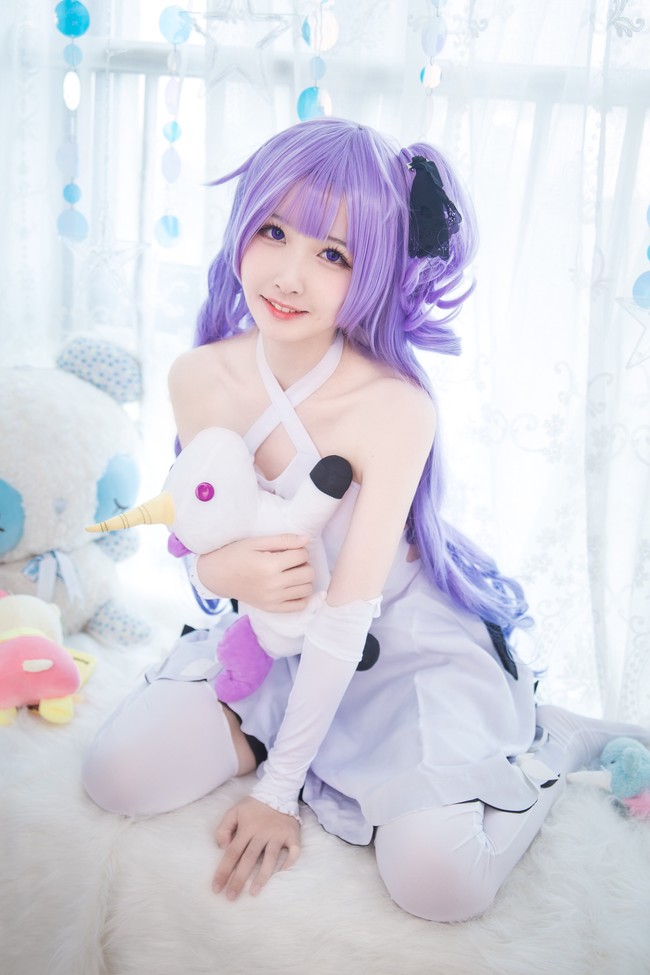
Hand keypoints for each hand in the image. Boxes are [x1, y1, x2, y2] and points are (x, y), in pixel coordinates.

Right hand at [197, 535, 314, 612]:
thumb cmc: (235, 554)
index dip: (299, 549)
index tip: (289, 549)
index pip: (302, 555)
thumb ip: (283, 540)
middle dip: (304, 564)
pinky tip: (292, 587)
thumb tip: (306, 539)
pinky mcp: (271, 608)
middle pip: (308, 573)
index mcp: (269, 565)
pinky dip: (301, 596)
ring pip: (307, 589)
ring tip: (291, 573)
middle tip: (291, 560)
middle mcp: (273, 585)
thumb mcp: (256, 542)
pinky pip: (299, 606)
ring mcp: (273, 599)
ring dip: (304, 579)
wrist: (216, 575)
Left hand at [212, 796, 300, 898]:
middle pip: (249, 859)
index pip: (232, 853)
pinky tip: (282, 873)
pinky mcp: (292, 835)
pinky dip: (289, 862)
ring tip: (254, 893)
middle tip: (231, 898)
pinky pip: (293, 851)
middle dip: (239, 880)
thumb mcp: (234, 811)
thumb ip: (223, 828)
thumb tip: (221, 847)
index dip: (224, 871)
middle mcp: (262, 832)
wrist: (279, 790)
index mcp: (247, 828)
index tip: (216, 888)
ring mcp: (278, 834)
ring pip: (270, 858)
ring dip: (262, 876)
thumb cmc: (254, 806)